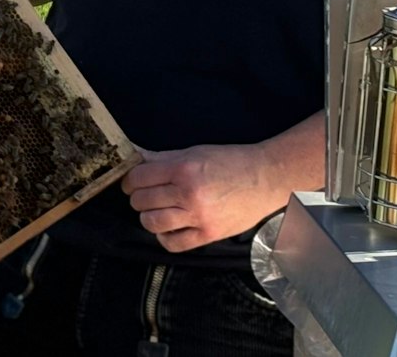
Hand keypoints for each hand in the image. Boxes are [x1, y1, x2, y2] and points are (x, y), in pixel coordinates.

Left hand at [120, 144, 287, 252]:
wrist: (266, 179)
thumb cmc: (231, 162)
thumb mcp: (194, 152)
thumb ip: (161, 157)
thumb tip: (134, 154)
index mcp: (184, 169)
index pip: (139, 177)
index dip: (130, 180)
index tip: (132, 182)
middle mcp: (189, 194)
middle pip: (142, 200)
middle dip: (138, 197)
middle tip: (146, 194)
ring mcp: (199, 217)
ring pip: (152, 223)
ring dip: (148, 216)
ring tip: (156, 209)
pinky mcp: (208, 235)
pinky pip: (172, 243)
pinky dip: (164, 236)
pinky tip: (170, 226)